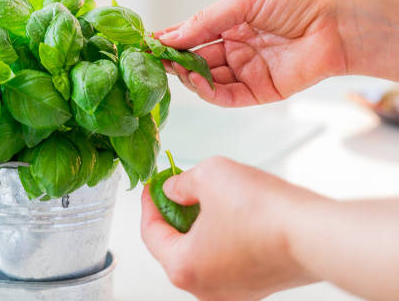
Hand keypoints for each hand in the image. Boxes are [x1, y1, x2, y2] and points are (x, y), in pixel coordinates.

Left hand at [141, 156, 319, 299]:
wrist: (316, 233)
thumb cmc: (263, 211)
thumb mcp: (208, 176)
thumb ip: (182, 183)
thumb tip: (174, 189)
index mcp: (183, 267)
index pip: (151, 232)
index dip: (150, 202)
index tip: (154, 185)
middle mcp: (205, 289)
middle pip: (174, 246)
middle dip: (174, 213)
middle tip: (177, 188)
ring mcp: (232, 292)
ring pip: (201, 253)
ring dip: (198, 225)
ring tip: (205, 197)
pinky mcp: (256, 286)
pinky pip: (225, 259)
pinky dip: (220, 237)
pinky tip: (230, 214)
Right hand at [155, 0, 347, 106]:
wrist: (336, 24)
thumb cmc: (296, 2)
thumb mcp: (243, 1)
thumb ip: (206, 20)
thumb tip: (170, 35)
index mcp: (231, 24)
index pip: (193, 34)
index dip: (171, 39)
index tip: (149, 42)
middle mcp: (235, 49)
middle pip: (195, 59)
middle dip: (174, 60)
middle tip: (155, 59)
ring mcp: (245, 72)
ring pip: (206, 80)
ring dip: (188, 76)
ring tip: (174, 69)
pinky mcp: (257, 92)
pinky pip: (226, 96)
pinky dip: (207, 92)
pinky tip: (196, 82)